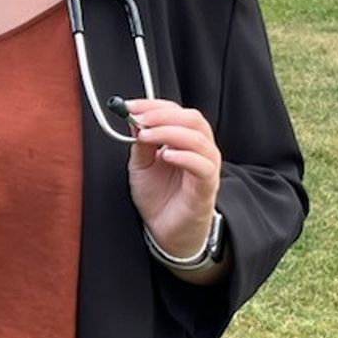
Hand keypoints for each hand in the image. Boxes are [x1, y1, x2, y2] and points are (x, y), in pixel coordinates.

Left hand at [123, 97, 220, 258]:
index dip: (154, 105)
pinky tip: (165, 156)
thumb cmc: (158, 197)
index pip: (177, 111)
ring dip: (170, 132)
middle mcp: (201, 149)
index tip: (130, 107)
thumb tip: (134, 118)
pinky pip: (203, 166)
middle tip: (140, 119)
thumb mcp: (141, 165)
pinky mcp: (208, 186)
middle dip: (163, 115)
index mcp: (185, 139)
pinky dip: (185, 156)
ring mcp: (207, 166)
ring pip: (198, 138)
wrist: (165, 232)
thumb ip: (141, 143)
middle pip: (192, 119)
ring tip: (146, 136)